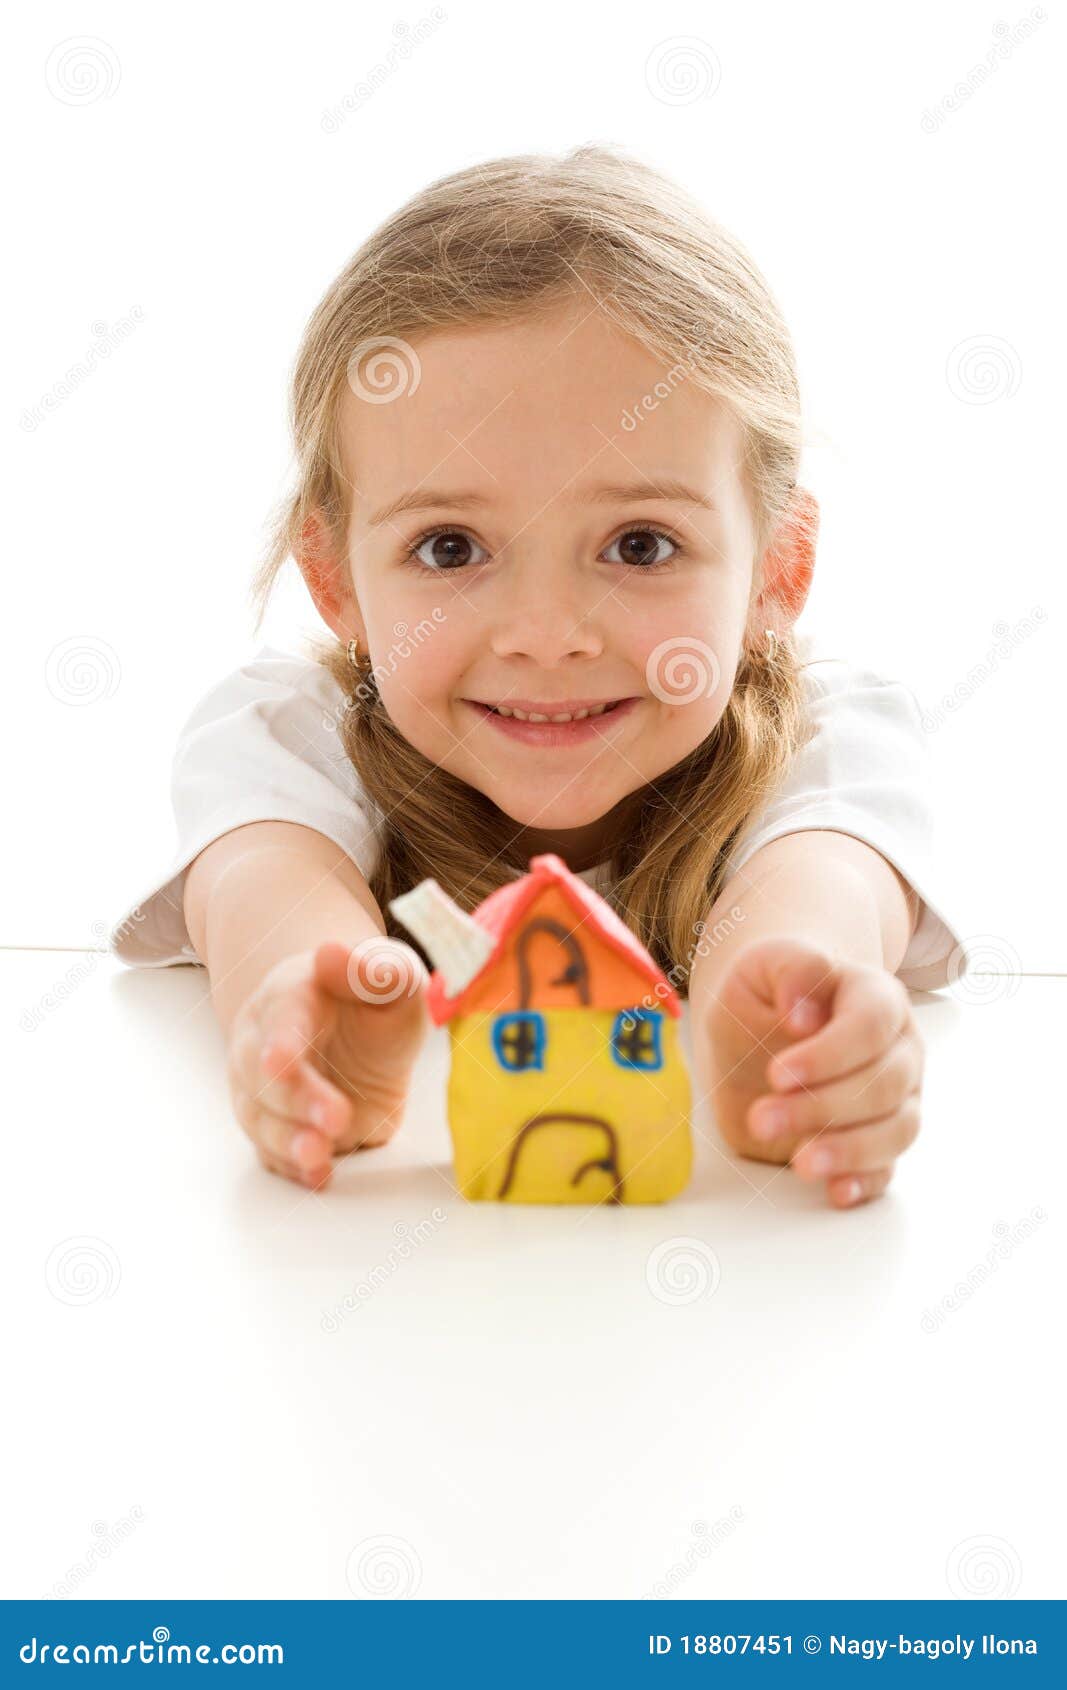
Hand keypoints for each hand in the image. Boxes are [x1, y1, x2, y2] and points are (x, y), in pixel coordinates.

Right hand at [227, 937, 429, 1187]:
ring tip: (320, 1158)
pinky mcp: (281, 1130)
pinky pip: (276, 1154)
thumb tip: (332, 953)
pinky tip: (319, 1178)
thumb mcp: (393, 977)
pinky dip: (294, 1169)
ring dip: (288, 1142)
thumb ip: (372, 970)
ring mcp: (266, 1092)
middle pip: (264, 1077)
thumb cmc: (375, 1000)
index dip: (281, 1043)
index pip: (280, 1020)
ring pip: (262, 1120)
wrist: (366, 1036)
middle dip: (295, 1101)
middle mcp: (264, 1044)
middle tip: (334, 1118)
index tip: (283, 1062)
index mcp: (290, 997)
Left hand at [703, 937, 922, 1206]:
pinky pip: (887, 1168)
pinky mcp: (877, 1142)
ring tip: (799, 1163)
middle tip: (762, 1118)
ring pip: (897, 1130)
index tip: (776, 1074)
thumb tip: (804, 1013)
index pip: (871, 1026)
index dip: (829, 1054)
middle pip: (883, 1085)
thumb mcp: (763, 966)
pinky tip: (834, 1190)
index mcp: (876, 997)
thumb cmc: (766, 994)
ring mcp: (896, 1099)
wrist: (759, 1029)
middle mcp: (898, 1049)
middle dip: (823, 1107)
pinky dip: (865, 1183)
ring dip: (849, 1150)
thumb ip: (792, 972)